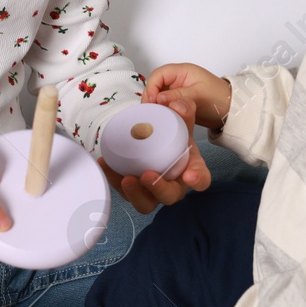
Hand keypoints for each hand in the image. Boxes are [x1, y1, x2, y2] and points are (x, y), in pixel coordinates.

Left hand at [99, 99, 211, 213]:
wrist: (158, 139)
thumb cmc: (172, 135)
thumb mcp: (180, 121)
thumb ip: (182, 110)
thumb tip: (176, 104)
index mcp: (191, 170)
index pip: (201, 179)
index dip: (197, 179)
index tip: (190, 176)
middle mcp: (173, 186)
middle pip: (169, 196)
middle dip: (158, 189)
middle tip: (147, 175)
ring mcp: (152, 192)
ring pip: (145, 202)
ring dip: (134, 194)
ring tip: (125, 178)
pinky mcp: (134, 191)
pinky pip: (122, 191)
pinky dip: (112, 178)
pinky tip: (105, 164)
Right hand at [143, 63, 232, 131]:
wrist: (232, 111)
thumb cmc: (219, 98)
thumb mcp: (197, 96)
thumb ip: (177, 96)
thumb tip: (158, 98)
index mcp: (182, 71)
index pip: (159, 75)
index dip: (152, 87)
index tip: (153, 101)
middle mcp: (178, 79)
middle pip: (156, 84)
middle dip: (151, 96)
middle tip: (151, 110)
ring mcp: (177, 90)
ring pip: (159, 95)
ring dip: (156, 104)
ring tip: (156, 115)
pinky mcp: (178, 101)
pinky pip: (165, 104)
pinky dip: (162, 110)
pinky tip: (162, 117)